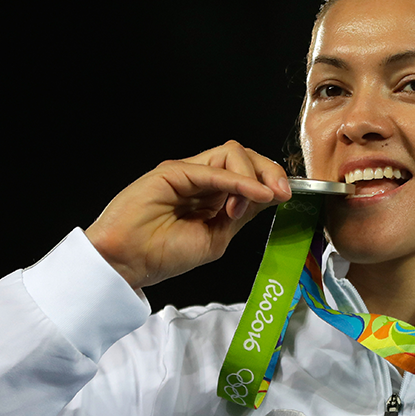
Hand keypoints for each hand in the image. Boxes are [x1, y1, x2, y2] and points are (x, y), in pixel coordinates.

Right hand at [84, 141, 291, 287]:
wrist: (128, 262)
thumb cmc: (163, 255)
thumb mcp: (217, 238)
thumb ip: (241, 216)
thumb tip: (269, 197)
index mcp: (211, 194)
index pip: (249, 172)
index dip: (271, 179)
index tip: (287, 197)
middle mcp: (201, 177)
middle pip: (245, 155)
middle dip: (270, 171)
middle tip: (282, 194)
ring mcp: (188, 172)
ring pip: (233, 153)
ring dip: (252, 177)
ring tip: (247, 207)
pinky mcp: (173, 171)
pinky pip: (214, 169)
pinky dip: (239, 180)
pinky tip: (254, 193)